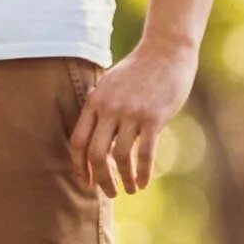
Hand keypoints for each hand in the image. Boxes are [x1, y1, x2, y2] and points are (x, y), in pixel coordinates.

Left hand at [67, 40, 199, 195]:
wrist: (166, 51)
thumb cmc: (138, 71)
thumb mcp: (111, 86)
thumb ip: (102, 110)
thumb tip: (96, 140)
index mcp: (95, 101)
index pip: (77, 141)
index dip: (78, 166)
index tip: (84, 181)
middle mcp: (109, 108)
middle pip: (95, 154)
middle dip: (99, 179)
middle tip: (108, 192)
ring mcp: (131, 113)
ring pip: (120, 157)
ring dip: (123, 179)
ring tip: (128, 189)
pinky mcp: (153, 117)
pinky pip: (144, 154)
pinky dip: (142, 173)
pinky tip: (143, 183)